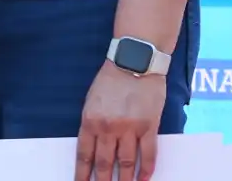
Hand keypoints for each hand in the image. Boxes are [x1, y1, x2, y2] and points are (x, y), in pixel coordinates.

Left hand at [75, 63, 164, 180]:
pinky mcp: (149, 126)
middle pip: (104, 163)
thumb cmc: (111, 80)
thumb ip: (91, 124)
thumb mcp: (91, 101)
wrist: (134, 62)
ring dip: (125, 180)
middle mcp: (108, 128)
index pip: (84, 155)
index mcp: (90, 121)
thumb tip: (92, 148)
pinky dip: (146, 169)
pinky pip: (148, 154)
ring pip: (126, 163)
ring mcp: (129, 128)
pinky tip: (144, 179)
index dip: (82, 174)